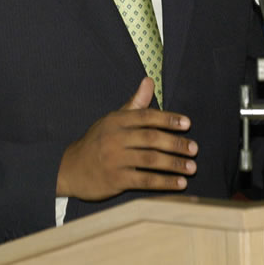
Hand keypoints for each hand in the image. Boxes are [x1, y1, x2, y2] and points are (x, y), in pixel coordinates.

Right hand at [56, 77, 197, 200]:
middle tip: (194, 149)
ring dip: (174, 164)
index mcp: (116, 121)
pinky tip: (179, 183)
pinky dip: (164, 182)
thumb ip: (134, 104)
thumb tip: (149, 80)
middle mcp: (115, 138)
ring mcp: (114, 159)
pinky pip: (144, 181)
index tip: (187, 124)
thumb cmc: (97, 142)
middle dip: (175, 143)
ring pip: (150, 160)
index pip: (146, 116)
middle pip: (151, 139)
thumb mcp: (112, 120)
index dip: (168, 119)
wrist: (69, 169)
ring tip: (191, 167)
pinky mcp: (115, 180)